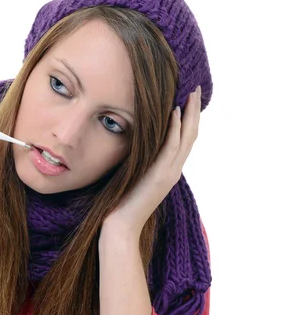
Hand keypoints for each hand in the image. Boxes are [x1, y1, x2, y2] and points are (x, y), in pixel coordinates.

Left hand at [104, 86, 201, 236]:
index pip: (184, 140)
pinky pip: (170, 148)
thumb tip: (134, 144)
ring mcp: (168, 173)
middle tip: (195, 89)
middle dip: (193, 111)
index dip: (188, 119)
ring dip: (188, 114)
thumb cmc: (121, 203)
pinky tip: (173, 112)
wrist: (120, 226)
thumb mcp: (134, 177)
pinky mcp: (159, 176)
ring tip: (189, 94)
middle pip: (190, 135)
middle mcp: (173, 170)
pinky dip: (174, 129)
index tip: (187, 99)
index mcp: (168, 170)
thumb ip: (140, 161)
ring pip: (185, 138)